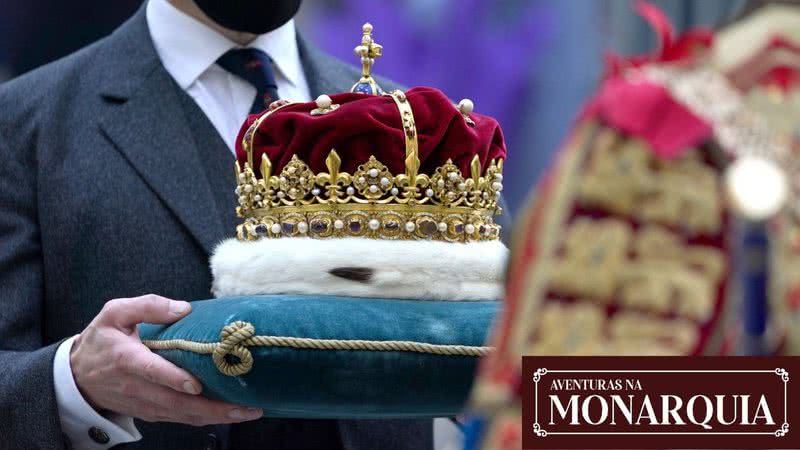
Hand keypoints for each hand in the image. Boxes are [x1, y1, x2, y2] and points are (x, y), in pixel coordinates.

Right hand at [70, 294, 262, 425]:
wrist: (77, 376)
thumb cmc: (101, 340)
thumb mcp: (114, 313)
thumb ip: (148, 306)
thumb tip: (184, 308)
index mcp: (127, 358)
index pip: (153, 371)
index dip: (174, 379)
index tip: (196, 384)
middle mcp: (137, 386)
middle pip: (176, 401)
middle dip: (212, 407)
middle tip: (244, 407)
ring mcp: (144, 403)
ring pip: (182, 415)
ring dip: (215, 417)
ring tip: (246, 412)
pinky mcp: (150, 412)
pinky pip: (180, 419)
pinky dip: (205, 419)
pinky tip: (229, 415)